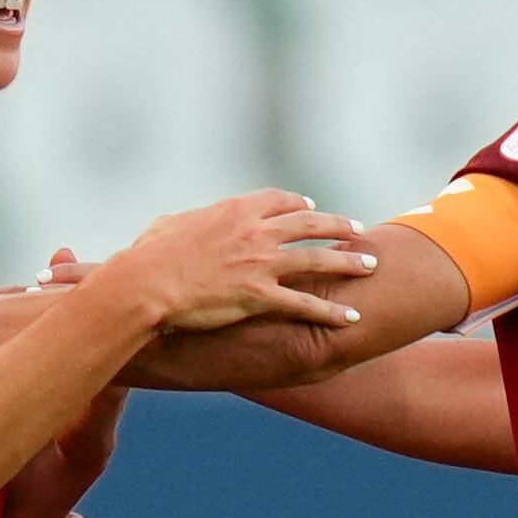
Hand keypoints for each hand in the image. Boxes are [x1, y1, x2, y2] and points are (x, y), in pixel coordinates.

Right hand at [93, 191, 377, 336]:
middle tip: (358, 230)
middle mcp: (256, 231)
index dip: (298, 204)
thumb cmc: (147, 257)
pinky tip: (351, 317)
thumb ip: (181, 223)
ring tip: (371, 265)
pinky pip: (305, 303)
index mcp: (234, 209)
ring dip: (348, 262)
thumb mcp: (165, 228)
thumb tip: (174, 225)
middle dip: (338, 226)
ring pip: (318, 259)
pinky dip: (331, 310)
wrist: (145, 284)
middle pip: (310, 224)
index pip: (278, 200)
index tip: (310, 207)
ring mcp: (261, 263)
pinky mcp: (260, 296)